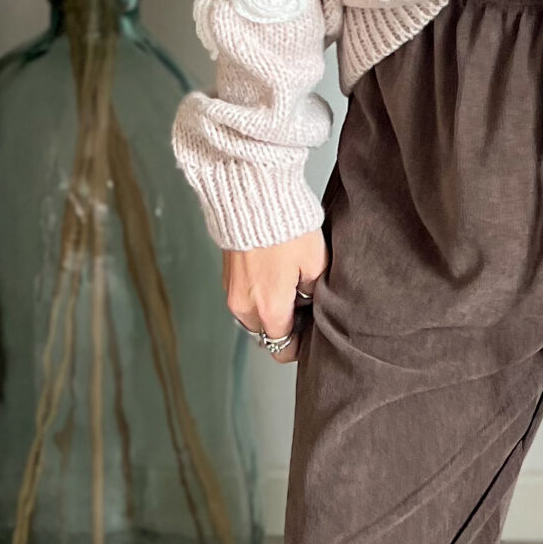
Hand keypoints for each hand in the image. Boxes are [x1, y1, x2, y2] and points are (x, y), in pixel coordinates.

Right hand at [223, 230, 327, 364]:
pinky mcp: (227, 275)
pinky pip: (244, 296)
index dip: (299, 344)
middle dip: (283, 326)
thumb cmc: (285, 226)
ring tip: (288, 284)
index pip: (282, 348)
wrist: (252, 195)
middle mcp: (245, 305)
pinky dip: (257, 293)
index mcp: (269, 309)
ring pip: (253, 316)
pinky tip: (273, 271)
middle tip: (303, 304)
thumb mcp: (315, 262)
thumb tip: (309, 301)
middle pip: (265, 334)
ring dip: (269, 309)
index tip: (310, 331)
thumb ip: (314, 292)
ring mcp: (232, 290)